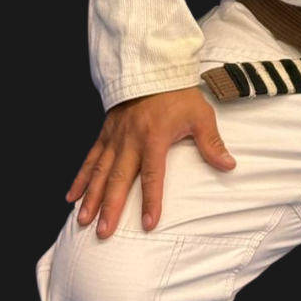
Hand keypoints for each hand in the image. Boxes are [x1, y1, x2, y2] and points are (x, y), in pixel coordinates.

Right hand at [65, 86, 236, 239]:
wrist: (153, 68)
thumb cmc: (178, 94)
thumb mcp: (200, 115)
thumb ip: (211, 143)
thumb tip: (229, 165)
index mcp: (154, 137)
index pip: (152, 175)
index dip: (151, 200)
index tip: (148, 224)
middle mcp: (130, 140)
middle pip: (118, 179)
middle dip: (110, 207)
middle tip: (103, 232)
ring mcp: (115, 137)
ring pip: (100, 172)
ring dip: (91, 197)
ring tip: (83, 221)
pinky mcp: (106, 133)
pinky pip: (90, 158)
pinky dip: (80, 177)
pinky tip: (71, 196)